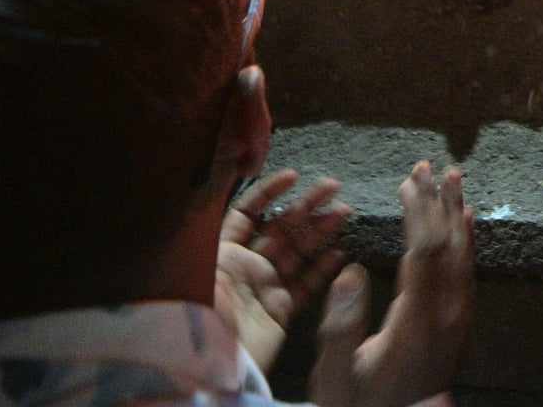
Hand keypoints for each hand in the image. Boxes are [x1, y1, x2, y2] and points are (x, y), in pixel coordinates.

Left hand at [217, 170, 351, 372]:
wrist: (203, 366)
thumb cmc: (198, 310)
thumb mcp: (200, 264)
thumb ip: (220, 229)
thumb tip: (224, 187)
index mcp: (222, 252)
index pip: (246, 212)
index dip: (269, 191)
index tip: (294, 176)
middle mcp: (244, 266)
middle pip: (280, 228)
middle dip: (307, 206)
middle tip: (334, 187)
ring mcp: (264, 288)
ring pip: (298, 252)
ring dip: (321, 231)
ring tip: (344, 213)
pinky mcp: (279, 312)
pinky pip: (305, 285)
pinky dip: (324, 269)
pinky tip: (340, 253)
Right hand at [312, 161, 474, 406]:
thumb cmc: (360, 404)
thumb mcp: (338, 376)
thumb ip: (342, 327)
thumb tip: (352, 272)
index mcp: (417, 320)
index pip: (425, 249)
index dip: (419, 209)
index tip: (410, 177)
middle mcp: (447, 315)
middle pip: (449, 244)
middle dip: (438, 201)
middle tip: (428, 165)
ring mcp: (458, 321)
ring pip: (463, 255)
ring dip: (456, 213)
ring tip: (453, 179)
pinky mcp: (459, 326)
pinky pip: (468, 271)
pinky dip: (467, 239)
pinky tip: (467, 222)